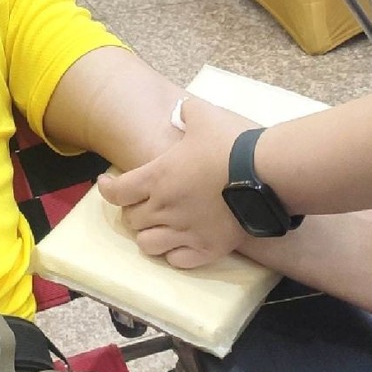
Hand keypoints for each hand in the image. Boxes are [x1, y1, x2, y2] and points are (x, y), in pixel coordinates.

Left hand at [97, 95, 253, 267]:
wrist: (265, 172)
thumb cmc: (231, 143)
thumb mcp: (204, 116)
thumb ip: (187, 113)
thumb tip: (182, 110)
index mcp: (157, 176)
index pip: (116, 192)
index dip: (107, 189)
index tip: (106, 185)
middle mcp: (165, 207)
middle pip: (131, 220)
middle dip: (133, 211)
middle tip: (142, 203)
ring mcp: (185, 231)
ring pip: (148, 245)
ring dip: (149, 236)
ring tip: (158, 227)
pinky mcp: (208, 249)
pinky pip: (178, 261)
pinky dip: (175, 254)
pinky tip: (181, 244)